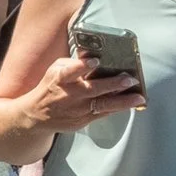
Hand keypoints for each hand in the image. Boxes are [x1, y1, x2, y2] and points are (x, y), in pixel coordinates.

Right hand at [25, 54, 143, 132]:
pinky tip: (131, 103)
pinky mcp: (82, 121)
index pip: (71, 71)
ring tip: (138, 97)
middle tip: (130, 79)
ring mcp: (77, 110)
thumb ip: (73, 62)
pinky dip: (117, 108)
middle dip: (114, 84)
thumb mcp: (55, 70)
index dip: (83, 66)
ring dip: (122, 101)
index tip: (96, 60)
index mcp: (60, 79)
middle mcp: (69, 95)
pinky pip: (103, 114)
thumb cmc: (50, 87)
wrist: (36, 115)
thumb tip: (92, 53)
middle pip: (94, 89)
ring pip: (103, 105)